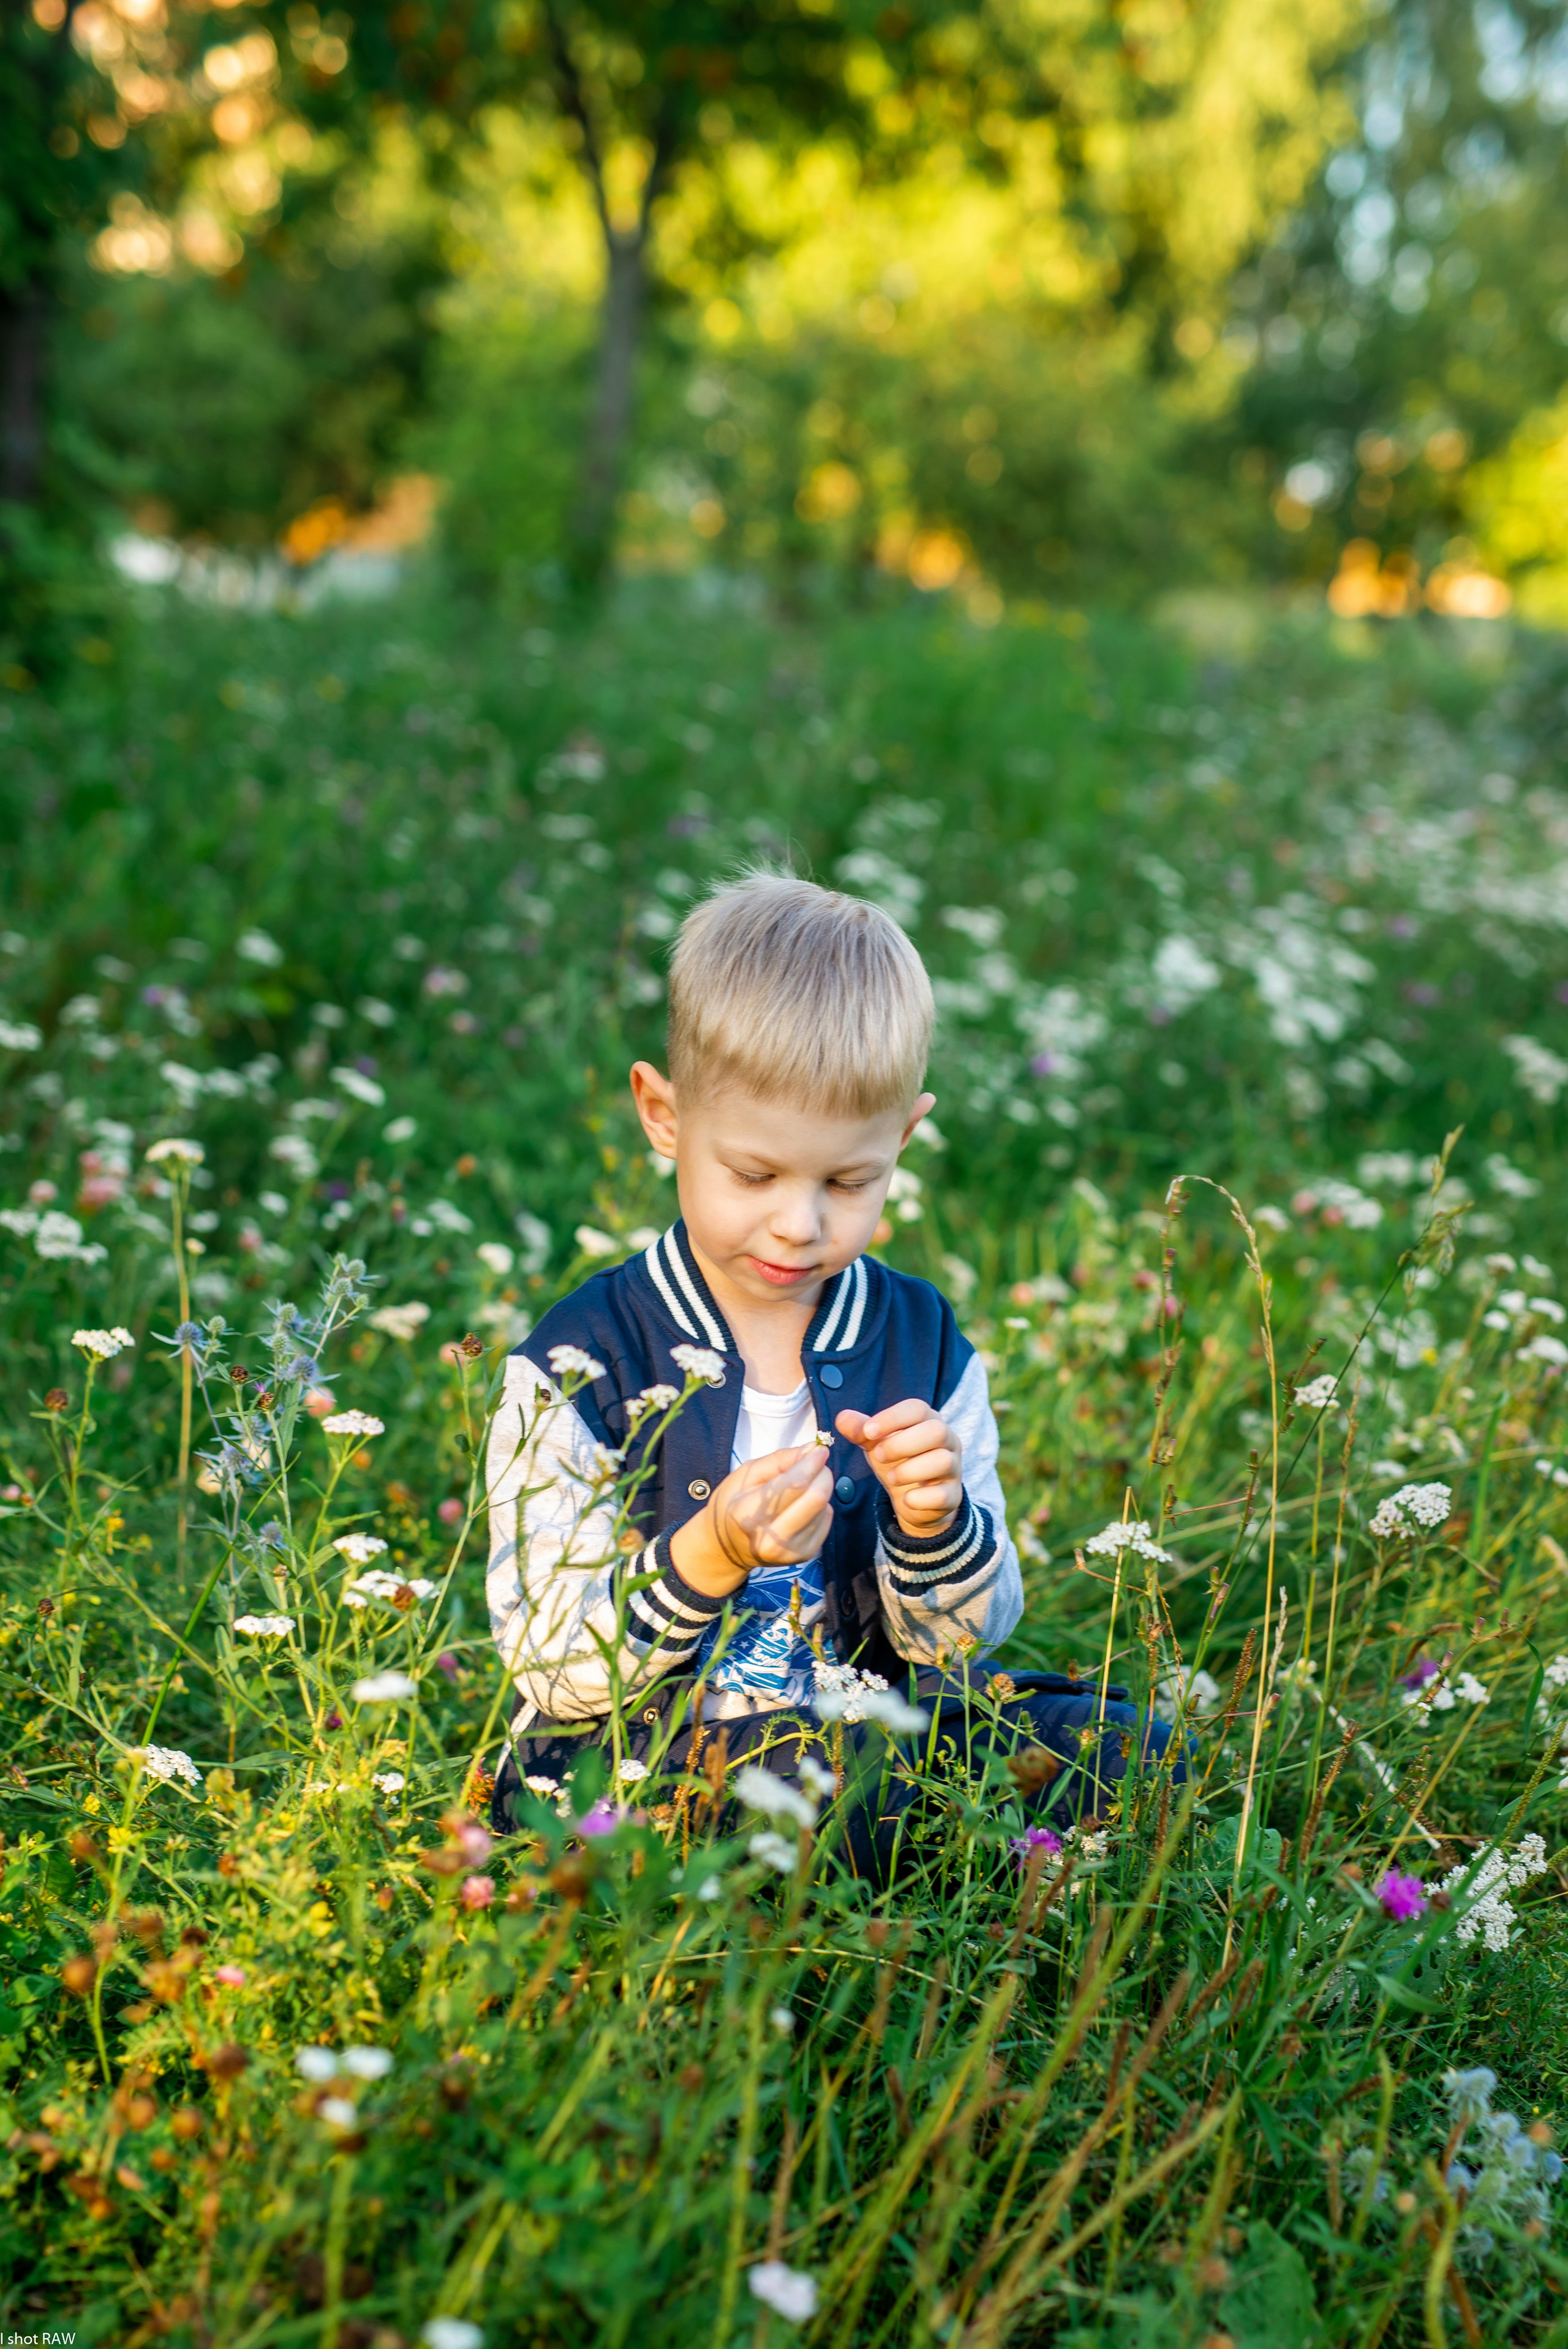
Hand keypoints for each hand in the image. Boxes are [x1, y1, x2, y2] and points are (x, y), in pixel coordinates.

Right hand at [670, 1444, 833, 1596]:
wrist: (727, 1547)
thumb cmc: (734, 1505)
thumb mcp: (745, 1474)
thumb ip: (779, 1460)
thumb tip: (812, 1449)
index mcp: (748, 1514)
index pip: (794, 1484)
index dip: (812, 1463)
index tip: (820, 1448)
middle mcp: (770, 1538)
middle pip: (816, 1497)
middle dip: (822, 1473)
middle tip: (816, 1464)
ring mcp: (789, 1551)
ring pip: (824, 1507)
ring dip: (821, 1489)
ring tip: (804, 1487)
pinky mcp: (804, 1555)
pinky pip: (826, 1521)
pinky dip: (821, 1507)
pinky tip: (803, 1506)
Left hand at [836, 1400, 961, 1539]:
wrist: (916, 1501)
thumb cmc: (898, 1462)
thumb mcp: (877, 1444)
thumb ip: (861, 1431)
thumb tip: (841, 1418)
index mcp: (928, 1421)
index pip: (917, 1408)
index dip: (892, 1418)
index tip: (868, 1432)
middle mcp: (948, 1441)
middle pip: (936, 1431)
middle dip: (902, 1444)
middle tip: (878, 1456)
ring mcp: (954, 1468)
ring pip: (943, 1461)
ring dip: (910, 1470)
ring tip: (891, 1478)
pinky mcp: (953, 1496)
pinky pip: (944, 1495)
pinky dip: (921, 1498)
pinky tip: (906, 1500)